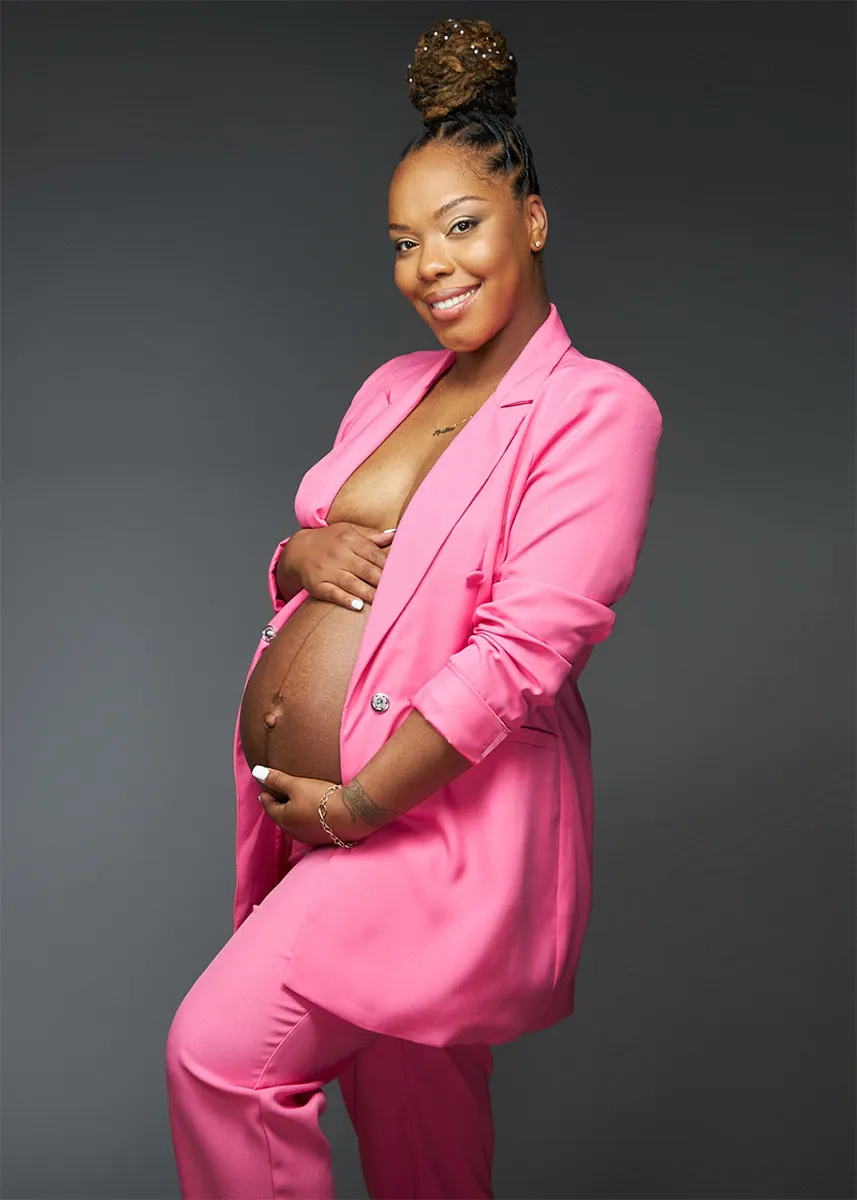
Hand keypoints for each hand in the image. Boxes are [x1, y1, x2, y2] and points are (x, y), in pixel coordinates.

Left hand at [253, 767, 373, 845]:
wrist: (350, 815)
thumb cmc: (321, 799)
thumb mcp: (296, 785)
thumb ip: (276, 779)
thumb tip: (256, 772)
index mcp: (283, 818)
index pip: (268, 805)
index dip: (266, 795)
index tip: (264, 788)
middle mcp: (292, 830)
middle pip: (280, 815)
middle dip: (278, 804)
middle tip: (278, 794)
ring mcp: (308, 836)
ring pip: (294, 822)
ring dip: (293, 812)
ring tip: (296, 801)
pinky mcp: (322, 837)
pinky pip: (308, 826)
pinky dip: (306, 817)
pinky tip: (314, 811)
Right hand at [281, 523, 395, 610]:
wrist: (297, 550)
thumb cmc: (329, 540)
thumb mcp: (348, 531)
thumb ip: (372, 535)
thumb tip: (396, 534)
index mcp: (349, 539)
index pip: (374, 554)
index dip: (390, 565)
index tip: (405, 575)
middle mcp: (339, 554)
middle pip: (366, 569)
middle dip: (383, 581)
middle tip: (401, 592)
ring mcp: (327, 570)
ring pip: (352, 583)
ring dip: (369, 593)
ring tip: (385, 602)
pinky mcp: (317, 585)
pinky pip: (332, 593)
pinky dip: (345, 599)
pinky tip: (358, 606)